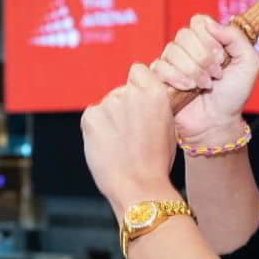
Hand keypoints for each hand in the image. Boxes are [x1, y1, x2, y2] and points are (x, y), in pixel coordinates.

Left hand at [81, 63, 179, 219]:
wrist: (139, 187)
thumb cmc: (156, 162)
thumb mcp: (168, 127)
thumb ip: (154, 106)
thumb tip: (141, 99)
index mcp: (156, 93)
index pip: (138, 71)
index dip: (138, 86)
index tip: (139, 103)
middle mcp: (131, 93)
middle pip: (121, 91)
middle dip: (123, 107)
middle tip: (131, 134)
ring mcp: (109, 104)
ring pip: (106, 105)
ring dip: (110, 119)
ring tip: (120, 144)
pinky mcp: (90, 116)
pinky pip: (93, 116)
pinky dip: (97, 129)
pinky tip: (108, 146)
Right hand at [150, 14, 258, 145]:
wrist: (219, 122)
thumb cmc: (234, 94)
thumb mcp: (249, 63)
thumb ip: (236, 38)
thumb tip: (211, 24)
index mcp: (207, 40)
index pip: (199, 22)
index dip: (209, 38)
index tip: (221, 57)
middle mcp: (188, 48)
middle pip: (184, 35)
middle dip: (203, 57)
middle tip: (216, 74)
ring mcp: (172, 63)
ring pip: (172, 51)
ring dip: (193, 70)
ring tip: (205, 85)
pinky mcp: (160, 78)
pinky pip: (159, 67)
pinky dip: (176, 77)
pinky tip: (188, 88)